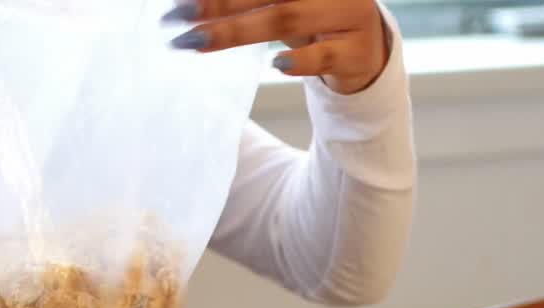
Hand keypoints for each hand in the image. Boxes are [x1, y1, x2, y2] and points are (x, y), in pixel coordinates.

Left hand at [162, 0, 388, 94]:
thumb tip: (187, 3)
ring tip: (199, 42)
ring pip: (289, 18)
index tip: (181, 1)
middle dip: (219, 3)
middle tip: (178, 16)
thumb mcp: (279, 4)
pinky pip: (327, 55)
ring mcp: (350, 15)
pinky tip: (275, 65)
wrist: (365, 54)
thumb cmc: (312, 22)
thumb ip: (246, 2)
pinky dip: (300, 61)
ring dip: (239, 31)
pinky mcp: (358, 52)